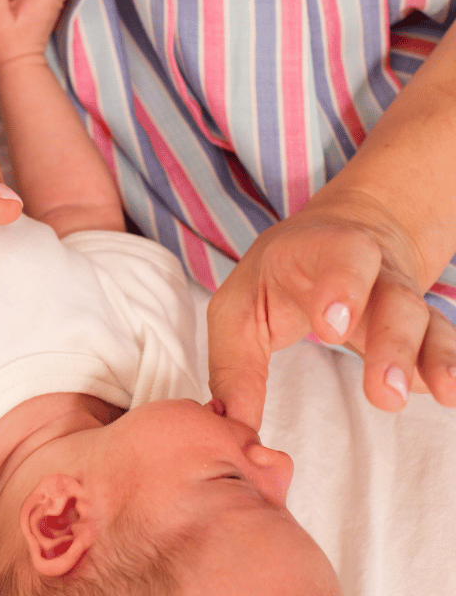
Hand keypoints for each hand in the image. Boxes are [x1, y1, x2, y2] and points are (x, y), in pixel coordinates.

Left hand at [207, 192, 455, 429]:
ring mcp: (402, 298)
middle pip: (393, 300)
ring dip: (428, 361)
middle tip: (382, 392)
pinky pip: (442, 342)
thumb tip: (233, 430)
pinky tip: (447, 392)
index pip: (342, 257)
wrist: (340, 238)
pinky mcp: (420, 327)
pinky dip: (447, 365)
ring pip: (425, 323)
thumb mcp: (239, 307)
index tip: (333, 329)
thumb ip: (234, 367)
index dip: (341, 287)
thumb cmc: (278, 277)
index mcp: (321, 252)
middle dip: (391, 343)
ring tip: (434, 396)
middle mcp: (373, 272)